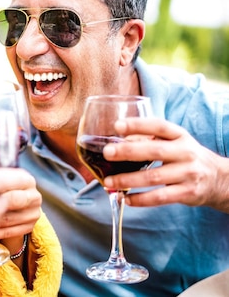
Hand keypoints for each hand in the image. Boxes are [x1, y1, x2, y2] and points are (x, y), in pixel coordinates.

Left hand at [102, 117, 228, 212]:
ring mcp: (188, 173)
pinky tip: (125, 198)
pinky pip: (160, 197)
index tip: (117, 126)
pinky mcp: (187, 193)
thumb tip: (119, 142)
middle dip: (128, 152)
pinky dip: (140, 199)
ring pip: (153, 177)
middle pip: (155, 151)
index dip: (138, 125)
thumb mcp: (175, 142)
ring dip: (128, 180)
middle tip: (107, 152)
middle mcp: (186, 152)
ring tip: (109, 182)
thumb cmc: (185, 157)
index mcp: (180, 135)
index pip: (159, 126)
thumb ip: (151, 140)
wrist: (218, 179)